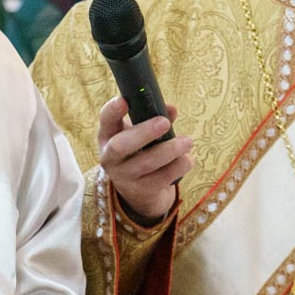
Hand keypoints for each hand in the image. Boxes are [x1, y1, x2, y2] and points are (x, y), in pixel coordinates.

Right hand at [97, 98, 193, 224]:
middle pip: (120, 146)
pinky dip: (179, 166)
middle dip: (143, 132)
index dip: (112, 110)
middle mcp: (110, 158)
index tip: (124, 100)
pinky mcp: (142, 191)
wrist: (139, 193)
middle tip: (165, 122)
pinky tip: (187, 159)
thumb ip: (156, 118)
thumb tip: (172, 109)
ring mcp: (124, 177)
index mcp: (108, 136)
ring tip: (188, 141)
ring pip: (146, 163)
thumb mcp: (142, 135)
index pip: (105, 120)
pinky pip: (163, 177)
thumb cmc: (141, 153)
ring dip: (170, 150)